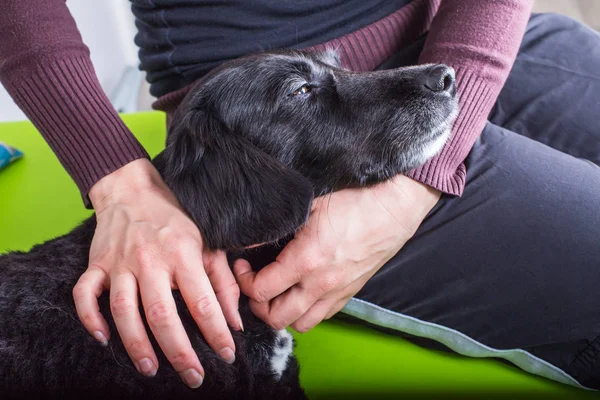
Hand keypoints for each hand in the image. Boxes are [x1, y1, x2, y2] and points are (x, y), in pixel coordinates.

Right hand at [73, 159, 241, 387]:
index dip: (217, 332)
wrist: (131, 187)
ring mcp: (119, 263)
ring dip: (136, 344)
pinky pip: (85, 294)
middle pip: (162, 314)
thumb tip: (235, 321)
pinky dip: (90, 318)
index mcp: (183, 252)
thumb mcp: (207, 241)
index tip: (227, 354)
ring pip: (123, 310)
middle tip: (193, 376)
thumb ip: (223, 281)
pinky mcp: (96, 264)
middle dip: (179, 351)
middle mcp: (149, 260)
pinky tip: (103, 338)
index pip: (202, 301)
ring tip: (151, 369)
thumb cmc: (175, 216)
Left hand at [235, 175, 439, 331]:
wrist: (394, 206)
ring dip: (282, 313)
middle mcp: (320, 284)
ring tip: (276, 293)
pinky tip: (301, 292)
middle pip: (276, 318)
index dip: (244, 282)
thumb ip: (277, 226)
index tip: (243, 266)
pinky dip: (306, 312)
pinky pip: (322, 316)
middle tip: (255, 284)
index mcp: (306, 260)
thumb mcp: (307, 204)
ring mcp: (337, 291)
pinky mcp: (350, 292)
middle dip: (258, 305)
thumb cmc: (353, 199)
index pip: (261, 291)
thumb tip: (250, 242)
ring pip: (300, 324)